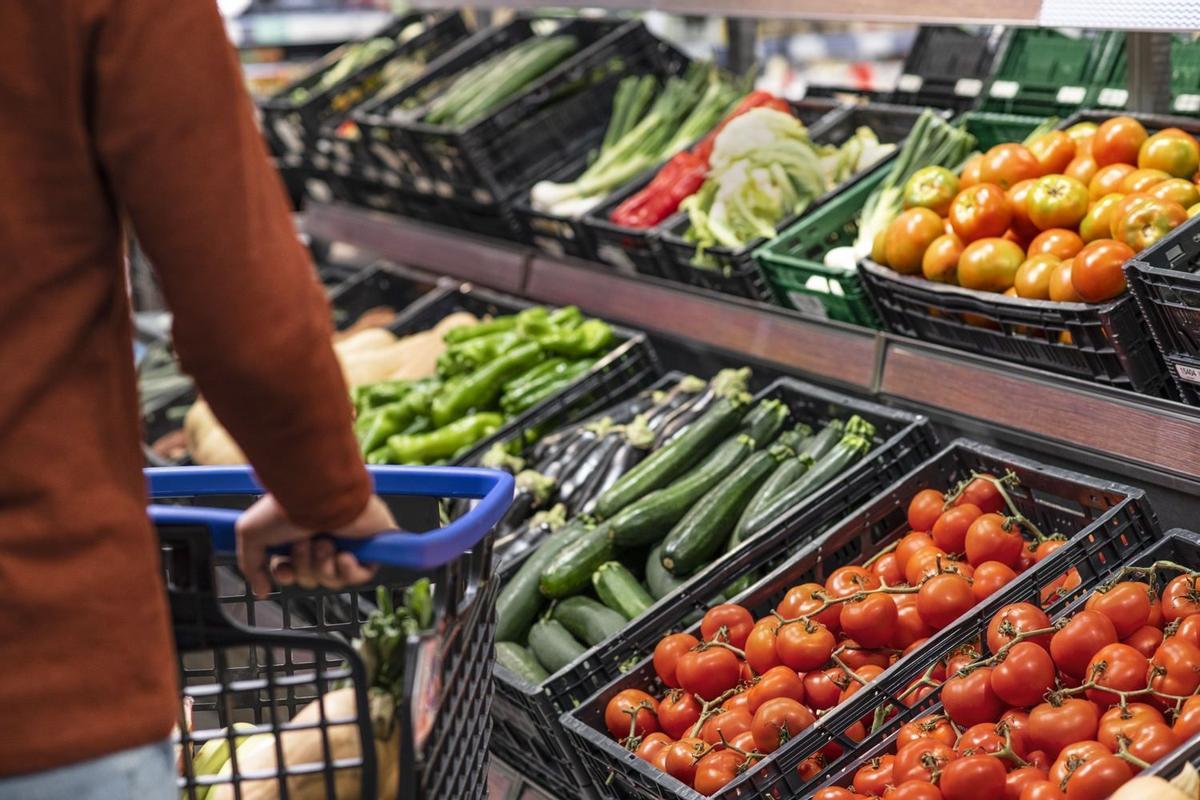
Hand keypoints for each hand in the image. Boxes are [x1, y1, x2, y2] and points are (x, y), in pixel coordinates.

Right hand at [236, 494, 396, 596]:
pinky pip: (360, 576)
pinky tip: (344, 556)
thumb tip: (261, 591)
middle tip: (305, 543)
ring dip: (324, 566)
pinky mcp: (369, 545)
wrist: (321, 494)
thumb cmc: (286, 508)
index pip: (292, 570)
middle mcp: (321, 537)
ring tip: (325, 543)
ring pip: (333, 579)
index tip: (284, 570)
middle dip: (305, 567)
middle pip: (311, 578)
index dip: (287, 575)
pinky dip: (349, 571)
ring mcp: (347, 542)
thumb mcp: (251, 534)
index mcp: (296, 534)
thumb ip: (251, 565)